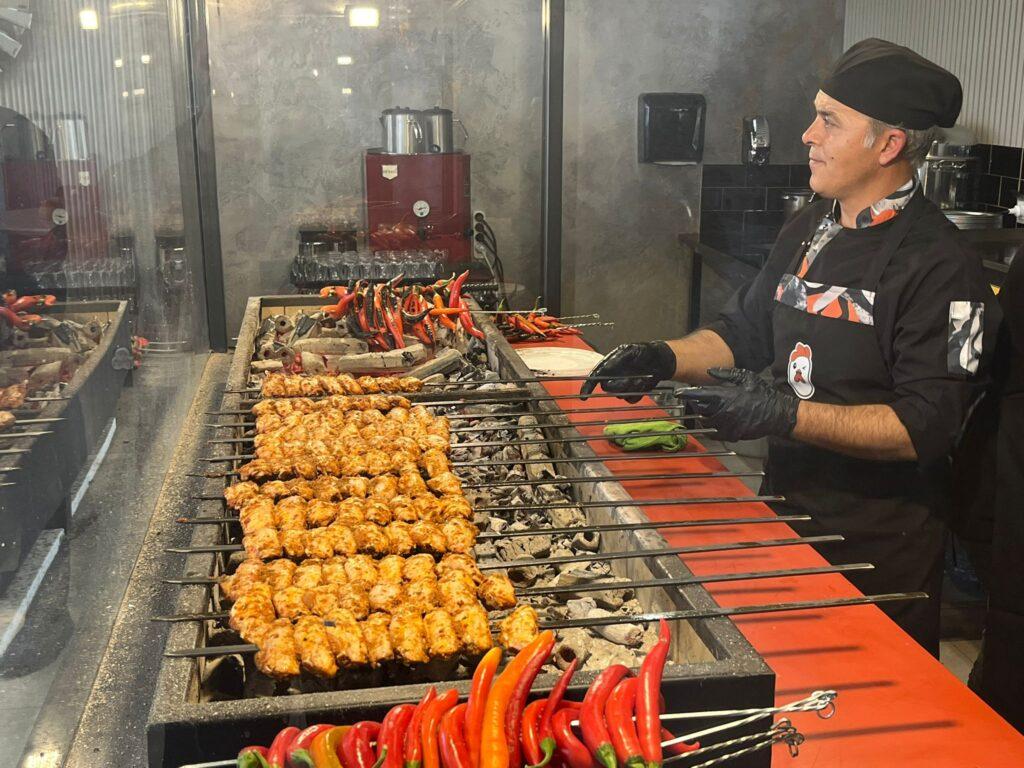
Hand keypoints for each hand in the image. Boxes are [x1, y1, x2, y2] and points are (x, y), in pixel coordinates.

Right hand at [579, 341, 676, 402]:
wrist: (662, 360)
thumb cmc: (646, 352)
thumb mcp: (631, 350)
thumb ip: (617, 359)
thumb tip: (605, 367)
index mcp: (611, 364)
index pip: (595, 375)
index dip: (588, 386)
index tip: (584, 395)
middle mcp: (615, 375)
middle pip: (608, 388)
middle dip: (619, 385)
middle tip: (632, 379)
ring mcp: (623, 385)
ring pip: (619, 394)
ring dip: (631, 388)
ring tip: (642, 378)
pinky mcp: (633, 392)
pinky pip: (630, 399)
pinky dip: (638, 393)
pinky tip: (644, 384)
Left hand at [678, 367, 798, 441]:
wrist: (778, 413)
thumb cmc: (762, 393)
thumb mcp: (746, 377)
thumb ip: (726, 374)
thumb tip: (709, 371)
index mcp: (726, 396)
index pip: (700, 395)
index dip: (687, 393)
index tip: (678, 393)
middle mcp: (724, 411)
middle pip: (701, 411)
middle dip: (698, 407)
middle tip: (699, 403)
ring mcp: (729, 425)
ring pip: (708, 424)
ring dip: (706, 419)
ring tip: (710, 413)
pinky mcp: (734, 435)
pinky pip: (718, 434)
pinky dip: (715, 429)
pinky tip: (719, 423)